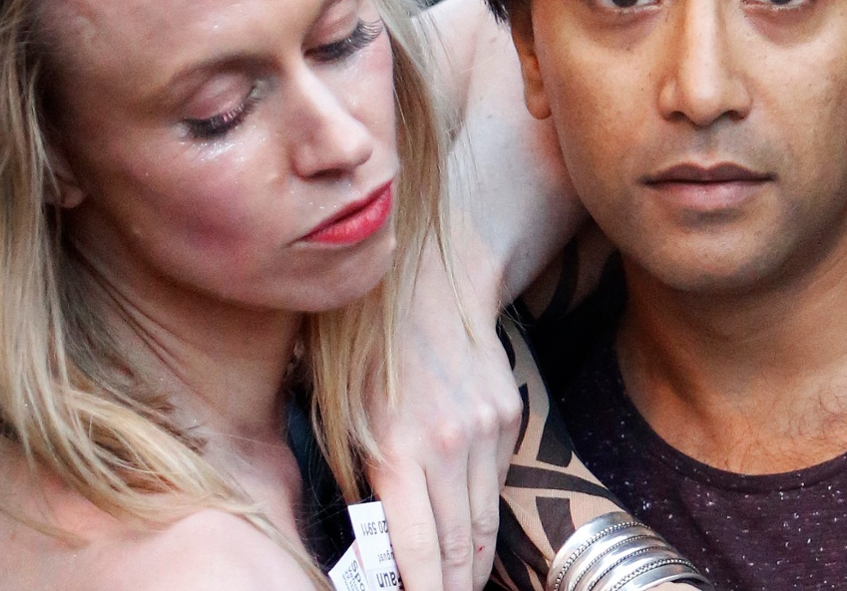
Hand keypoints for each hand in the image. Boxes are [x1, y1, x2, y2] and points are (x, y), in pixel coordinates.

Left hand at [372, 247, 522, 590]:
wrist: (430, 287)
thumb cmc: (364, 351)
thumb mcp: (338, 415)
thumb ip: (355, 480)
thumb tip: (368, 544)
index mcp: (399, 448)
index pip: (418, 549)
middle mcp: (450, 445)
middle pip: (459, 547)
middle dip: (452, 589)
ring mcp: (487, 432)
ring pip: (484, 523)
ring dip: (470, 564)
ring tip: (457, 586)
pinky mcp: (509, 420)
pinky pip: (494, 484)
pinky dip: (479, 513)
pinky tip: (463, 526)